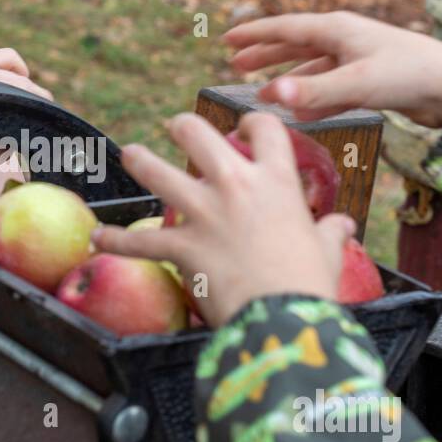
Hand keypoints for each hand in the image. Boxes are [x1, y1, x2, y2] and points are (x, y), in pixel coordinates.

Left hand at [91, 112, 356, 327]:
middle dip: (183, 126)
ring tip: (130, 155)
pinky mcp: (182, 245)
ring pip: (155, 170)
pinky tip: (97, 239)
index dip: (253, 121)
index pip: (264, 128)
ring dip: (139, 160)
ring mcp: (204, 213)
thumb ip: (330, 232)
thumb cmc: (310, 284)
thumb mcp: (327, 251)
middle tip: (177, 130)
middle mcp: (235, 186)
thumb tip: (344, 225)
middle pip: (197, 132)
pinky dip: (115, 241)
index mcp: (276, 181)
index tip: (245, 128)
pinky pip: (139, 241)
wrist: (284, 319)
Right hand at [225, 11, 441, 128]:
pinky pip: (331, 87)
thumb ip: (312, 92)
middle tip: (236, 62)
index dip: (254, 35)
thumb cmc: (409, 76)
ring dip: (288, 78)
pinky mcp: (371, 80)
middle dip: (266, 53)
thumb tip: (269, 95)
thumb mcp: (356, 84)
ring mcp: (359, 59)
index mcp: (337, 29)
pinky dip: (313, 98)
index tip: (226, 40)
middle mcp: (345, 38)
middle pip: (296, 44)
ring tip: (263, 90)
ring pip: (313, 67)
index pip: (285, 28)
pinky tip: (302, 115)